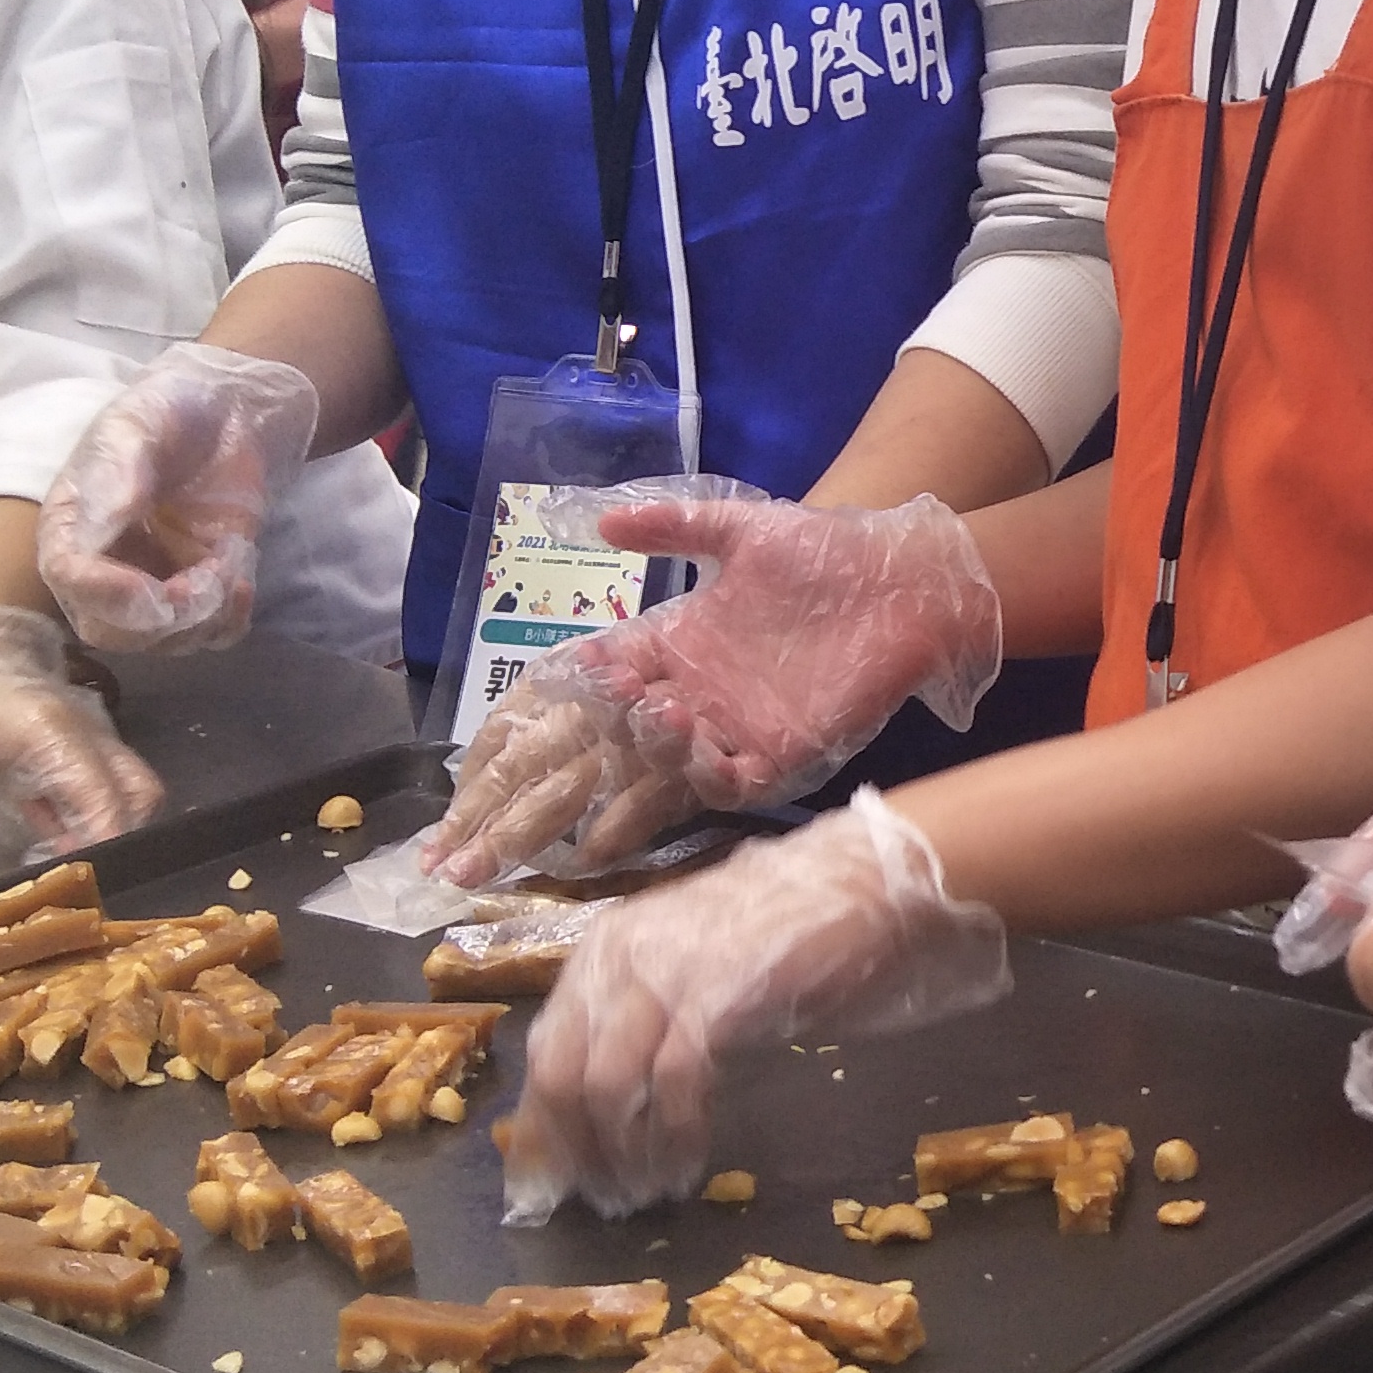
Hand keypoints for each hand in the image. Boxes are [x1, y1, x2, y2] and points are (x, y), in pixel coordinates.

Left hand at [0, 604, 166, 878]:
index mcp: (55, 736)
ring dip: (107, 826)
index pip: (103, 798)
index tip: (89, 883)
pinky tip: (56, 843)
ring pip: (127, 787)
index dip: (104, 843)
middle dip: (121, 837)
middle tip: (81, 877)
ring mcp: (86, 739)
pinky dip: (88, 817)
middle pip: (136, 793)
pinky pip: (99, 786)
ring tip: (67, 865)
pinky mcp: (75, 747)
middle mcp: (86, 736)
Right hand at [36, 345, 322, 654]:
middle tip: (202, 584)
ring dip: (200, 619)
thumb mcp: (138, 425)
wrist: (226, 413)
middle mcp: (103, 565)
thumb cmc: (168, 410)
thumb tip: (108, 520)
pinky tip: (242, 583)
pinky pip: (208, 633)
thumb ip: (122, 468)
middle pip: (109, 629)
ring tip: (227, 567)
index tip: (144, 588)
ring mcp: (152, 582)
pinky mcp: (199, 588)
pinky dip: (228, 622)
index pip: (68, 577)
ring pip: (162, 641)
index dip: (101, 592)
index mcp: (72, 525)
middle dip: (156, 620)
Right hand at [419, 485, 1000, 888]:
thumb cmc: (823, 554)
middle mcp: (684, 702)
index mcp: (664, 652)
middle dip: (527, 807)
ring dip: (619, 782)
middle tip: (467, 852)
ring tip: (617, 757)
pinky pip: (726, 780)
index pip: (577, 702)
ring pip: (651, 780)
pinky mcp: (779, 754)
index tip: (472, 762)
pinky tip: (682, 734)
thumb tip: (598, 520)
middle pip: (592, 763)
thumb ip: (668, 526)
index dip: (527, 732)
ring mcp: (729, 733)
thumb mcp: (736, 528)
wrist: (905, 578)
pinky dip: (698, 767)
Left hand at [500, 794, 1009, 1219]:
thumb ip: (643, 1020)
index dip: (544, 1127)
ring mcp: (664, 973)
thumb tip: (605, 1104)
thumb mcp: (691, 971)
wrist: (863, 884)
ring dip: (625, 1154)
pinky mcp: (714, 995)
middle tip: (607, 1199)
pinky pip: (672, 1084)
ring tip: (649, 1192)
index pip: (544, 1051)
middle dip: (578, 1150)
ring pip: (607, 1086)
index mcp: (604, 949)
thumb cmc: (785, 930)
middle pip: (561, 1074)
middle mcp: (619, 957)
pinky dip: (675, 1136)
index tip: (554, 1184)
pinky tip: (689, 1164)